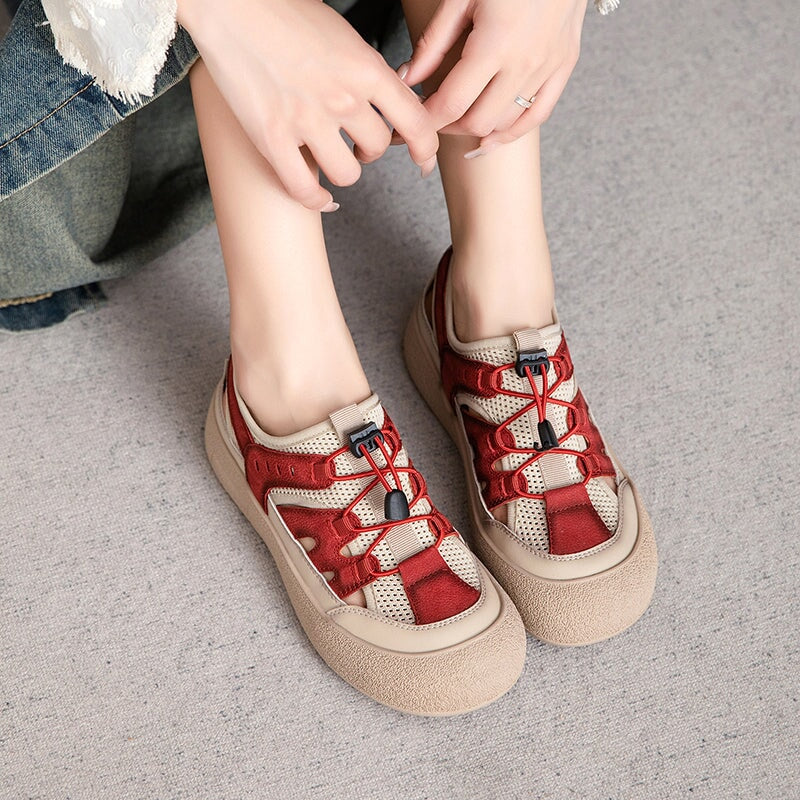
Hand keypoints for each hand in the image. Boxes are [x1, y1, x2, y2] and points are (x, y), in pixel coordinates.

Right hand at [178, 0, 438, 210]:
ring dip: (344, 171)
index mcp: (366, 68)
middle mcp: (342, 97)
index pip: (415, 122)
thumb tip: (388, 102)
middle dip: (370, 151)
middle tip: (354, 144)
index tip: (423, 162)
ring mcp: (306, 121)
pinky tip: (321, 197)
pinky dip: (316, 200)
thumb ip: (367, 72)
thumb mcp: (342, 36)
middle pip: (378, 149)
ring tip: (332, 158)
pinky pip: (304, 189)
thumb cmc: (285, 13)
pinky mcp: (272, 139)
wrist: (229, 5)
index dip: (426, 149)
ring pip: (347, 174)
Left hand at [393, 0, 586, 152]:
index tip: (413, 123)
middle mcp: (523, 64)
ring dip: (477, 130)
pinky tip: (491, 138)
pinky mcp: (564, 66)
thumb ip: (433, 42)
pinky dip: (512, 133)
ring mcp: (547, 68)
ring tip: (458, 122)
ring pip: (505, 124)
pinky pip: (538, 116)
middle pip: (478, 122)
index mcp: (494, 44)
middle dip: (449, 127)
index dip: (427, 120)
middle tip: (433, 118)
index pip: (453, 103)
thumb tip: (408, 78)